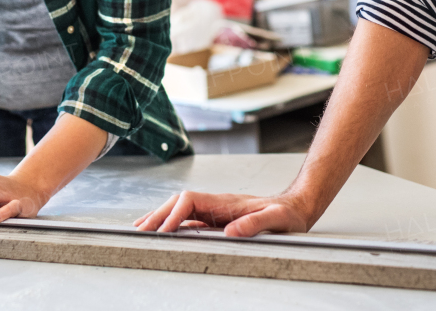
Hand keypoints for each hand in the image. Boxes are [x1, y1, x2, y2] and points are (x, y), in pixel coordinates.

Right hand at [134, 191, 310, 236]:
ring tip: (141, 228)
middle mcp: (216, 203)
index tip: (163, 231)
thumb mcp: (276, 220)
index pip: (190, 202)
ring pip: (180, 209)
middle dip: (158, 214)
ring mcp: (216, 210)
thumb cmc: (287, 214)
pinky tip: (164, 232)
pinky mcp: (218, 219)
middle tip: (139, 230)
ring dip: (161, 217)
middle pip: (179, 203)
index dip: (174, 215)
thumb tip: (231, 231)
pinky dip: (173, 224)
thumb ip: (255, 224)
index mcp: (225, 202)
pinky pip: (189, 220)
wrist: (296, 208)